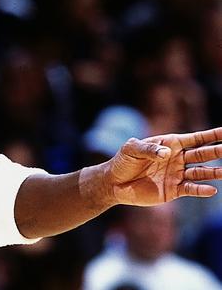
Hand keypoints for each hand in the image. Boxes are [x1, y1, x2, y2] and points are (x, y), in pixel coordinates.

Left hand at [106, 127, 221, 205]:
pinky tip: (211, 189)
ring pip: (201, 173)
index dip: (212, 135)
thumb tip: (167, 153)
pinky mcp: (173, 190)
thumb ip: (148, 148)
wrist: (114, 183)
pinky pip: (191, 189)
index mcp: (169, 145)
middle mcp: (177, 159)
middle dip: (218, 151)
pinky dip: (201, 190)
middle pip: (203, 154)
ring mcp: (176, 175)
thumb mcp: (131, 149)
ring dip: (215, 172)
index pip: (195, 139)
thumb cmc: (122, 161)